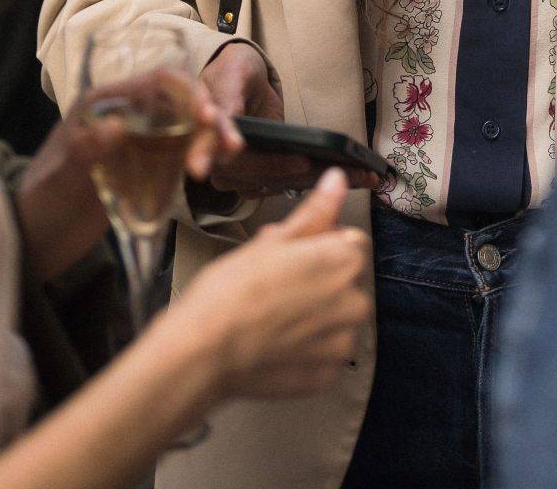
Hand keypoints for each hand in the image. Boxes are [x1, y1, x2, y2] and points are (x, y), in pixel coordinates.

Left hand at [18, 76, 239, 280]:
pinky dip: (200, 157)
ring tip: (227, 158)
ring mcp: (140, 142)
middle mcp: (128, 115)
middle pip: (179, 103)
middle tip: (229, 143)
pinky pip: (181, 154)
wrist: (36, 242)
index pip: (156, 82)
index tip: (208, 111)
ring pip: (186, 128)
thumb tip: (116, 127)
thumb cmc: (41, 204)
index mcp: (105, 103)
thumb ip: (85, 152)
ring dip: (208, 139)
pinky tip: (212, 169)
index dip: (186, 90)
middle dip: (207, 118)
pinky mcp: (147, 168)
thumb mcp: (60, 180)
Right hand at [180, 170, 370, 401]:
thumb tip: (338, 179)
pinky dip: (307, 350)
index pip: (350, 243)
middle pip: (346, 281)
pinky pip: (325, 354)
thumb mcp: (271, 241)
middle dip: (320, 281)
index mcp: (341, 260)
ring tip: (273, 318)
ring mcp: (342, 344)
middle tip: (277, 286)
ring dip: (316, 316)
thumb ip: (314, 212)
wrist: (204, 353)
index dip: (319, 245)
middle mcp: (352, 302)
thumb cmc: (230, 292)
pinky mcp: (327, 376)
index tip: (294, 255)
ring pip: (337, 318)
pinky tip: (276, 344)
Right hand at [201, 44, 378, 195]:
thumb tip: (225, 132)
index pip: (241, 163)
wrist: (238, 79)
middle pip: (271, 178)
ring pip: (286, 184)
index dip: (272, 164)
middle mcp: (227, 170)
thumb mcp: (231, 76)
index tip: (302, 161)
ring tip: (362, 174)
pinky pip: (293, 181)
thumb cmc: (232, 72)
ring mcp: (248, 176)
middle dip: (312, 174)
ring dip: (325, 181)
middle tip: (349, 170)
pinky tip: (354, 175)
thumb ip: (228, 99)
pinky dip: (322, 180)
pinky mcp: (267, 175)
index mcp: (211, 145)